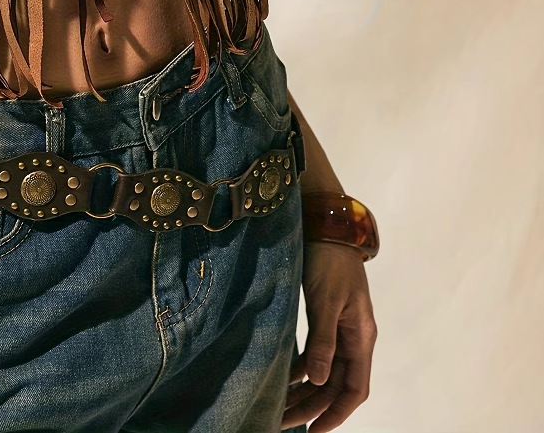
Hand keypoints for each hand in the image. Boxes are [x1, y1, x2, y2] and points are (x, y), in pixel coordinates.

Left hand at [282, 241, 376, 431]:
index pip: (354, 388)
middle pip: (335, 384)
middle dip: (312, 406)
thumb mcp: (326, 300)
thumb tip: (316, 379)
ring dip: (304, 390)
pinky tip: (282, 376)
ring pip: (323, 371)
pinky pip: (315, 352)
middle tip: (282, 422)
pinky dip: (300, 367)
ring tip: (278, 406)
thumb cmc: (329, 260)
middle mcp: (353, 337)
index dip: (337, 414)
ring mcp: (339, 327)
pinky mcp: (324, 317)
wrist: (327, 226)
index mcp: (361, 337)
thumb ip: (323, 340)